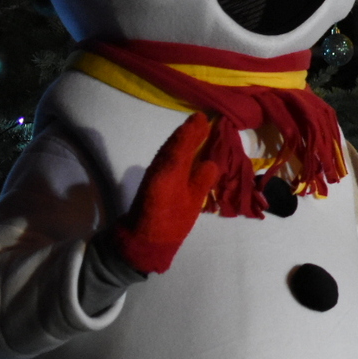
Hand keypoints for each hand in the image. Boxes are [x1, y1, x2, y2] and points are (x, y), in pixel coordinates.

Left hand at [113, 112, 219, 274]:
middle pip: (177, 145)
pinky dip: (182, 151)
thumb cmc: (168, 224)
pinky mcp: (161, 181)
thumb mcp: (188, 204)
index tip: (203, 118)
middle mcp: (164, 168)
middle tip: (203, 119)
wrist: (147, 240)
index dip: (192, 131)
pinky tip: (191, 151)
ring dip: (185, 139)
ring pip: (173, 151)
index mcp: (169, 171)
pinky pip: (172, 160)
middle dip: (189, 131)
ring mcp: (162, 174)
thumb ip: (199, 181)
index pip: (181, 145)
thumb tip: (211, 162)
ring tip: (199, 128)